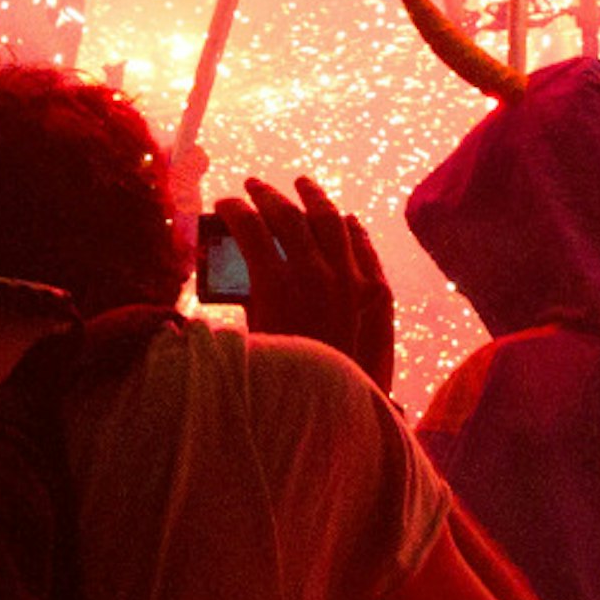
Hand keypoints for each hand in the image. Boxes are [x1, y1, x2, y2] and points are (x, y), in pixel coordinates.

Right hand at [209, 174, 394, 394]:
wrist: (344, 414)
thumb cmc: (290, 382)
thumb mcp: (256, 341)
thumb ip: (247, 301)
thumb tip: (234, 275)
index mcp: (277, 284)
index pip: (249, 227)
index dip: (232, 210)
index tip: (222, 203)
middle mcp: (316, 273)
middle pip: (289, 216)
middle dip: (267, 196)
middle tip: (253, 186)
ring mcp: (352, 280)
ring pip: (332, 222)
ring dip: (314, 199)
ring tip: (302, 185)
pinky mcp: (377, 293)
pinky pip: (364, 247)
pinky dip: (352, 228)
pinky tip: (344, 219)